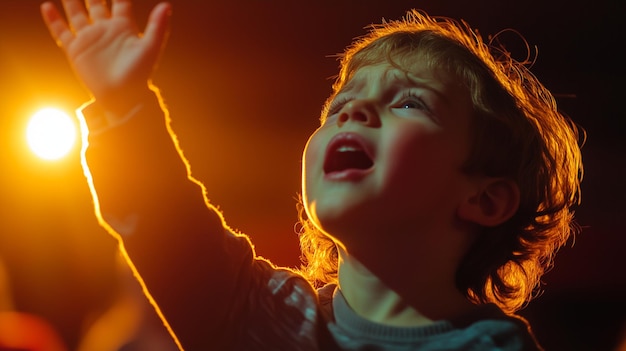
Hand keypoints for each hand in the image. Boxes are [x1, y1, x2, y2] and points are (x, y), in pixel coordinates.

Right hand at [41, 0, 171, 109]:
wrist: (123, 96)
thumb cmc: (139, 74)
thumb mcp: (150, 48)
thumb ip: (158, 26)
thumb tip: (166, 5)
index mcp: (123, 27)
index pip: (119, 1)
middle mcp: (105, 29)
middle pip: (95, 3)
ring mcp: (90, 38)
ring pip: (77, 13)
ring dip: (71, 1)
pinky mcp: (76, 50)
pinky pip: (62, 32)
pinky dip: (54, 20)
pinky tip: (48, 7)